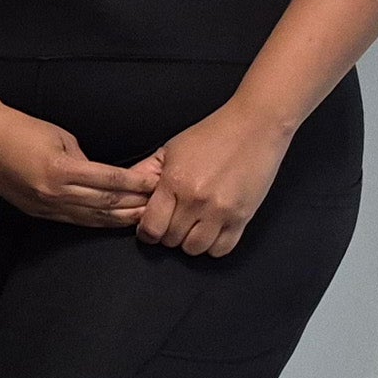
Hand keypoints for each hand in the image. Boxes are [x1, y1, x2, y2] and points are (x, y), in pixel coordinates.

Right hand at [0, 97, 154, 228]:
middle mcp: (55, 192)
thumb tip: (100, 174)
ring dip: (119, 219)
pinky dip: (95, 222)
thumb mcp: (58, 135)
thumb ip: (82, 158)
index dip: (135, 183)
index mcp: (61, 169)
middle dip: (134, 205)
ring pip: (91, 218)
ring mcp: (45, 206)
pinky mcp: (37, 212)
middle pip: (105, 204)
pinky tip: (110, 222)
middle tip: (158, 205)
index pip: (109, 180)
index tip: (155, 183)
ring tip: (142, 219)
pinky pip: (73, 220)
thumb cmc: (19, 127)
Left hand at [130, 101, 293, 256]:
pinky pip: (222, 249)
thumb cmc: (211, 135)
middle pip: (171, 240)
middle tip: (172, 221)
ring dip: (189, 242)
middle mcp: (196, 200)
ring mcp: (221, 211)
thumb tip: (125, 191)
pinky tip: (210, 230)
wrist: (253, 128)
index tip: (149, 228)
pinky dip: (213, 246)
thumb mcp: (170, 150)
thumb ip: (145, 172)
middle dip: (167, 234)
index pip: (151, 227)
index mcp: (174, 181)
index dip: (146, 232)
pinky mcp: (243, 217)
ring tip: (191, 225)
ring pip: (195, 249)